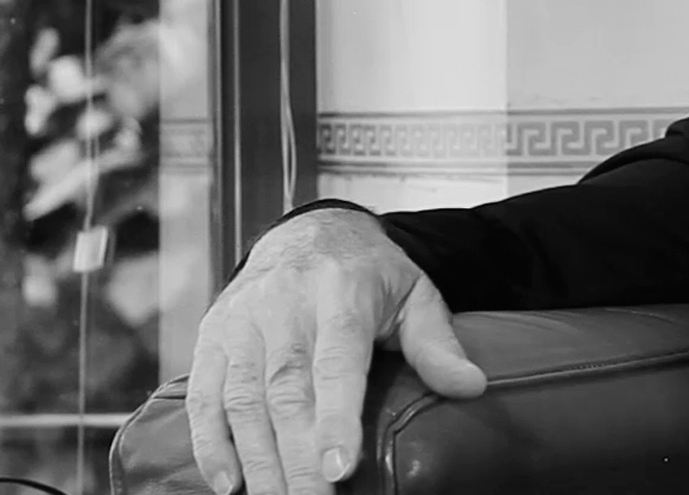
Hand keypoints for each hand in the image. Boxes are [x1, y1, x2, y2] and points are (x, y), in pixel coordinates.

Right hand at [185, 209, 487, 494]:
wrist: (306, 231)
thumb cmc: (367, 273)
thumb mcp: (414, 294)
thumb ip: (437, 343)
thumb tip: (471, 386)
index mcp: (340, 294)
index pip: (335, 363)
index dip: (335, 419)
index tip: (339, 468)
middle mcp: (283, 306)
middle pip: (285, 393)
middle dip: (296, 458)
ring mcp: (241, 322)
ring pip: (242, 400)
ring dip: (256, 461)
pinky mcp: (213, 337)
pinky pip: (204, 396)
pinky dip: (211, 443)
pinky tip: (229, 483)